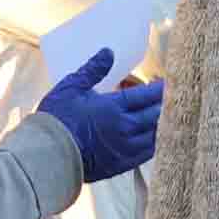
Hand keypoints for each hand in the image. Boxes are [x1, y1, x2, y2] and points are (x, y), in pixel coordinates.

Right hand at [35, 47, 162, 183]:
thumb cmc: (55, 119)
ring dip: (163, 124)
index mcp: (113, 108)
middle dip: (166, 104)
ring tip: (167, 115)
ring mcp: (124, 150)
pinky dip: (156, 143)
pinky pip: (147, 154)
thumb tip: (109, 52)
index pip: (146, 96)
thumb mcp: (71, 87)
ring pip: (156, 135)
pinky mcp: (120, 166)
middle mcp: (124, 129)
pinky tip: (155, 136)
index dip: (160, 89)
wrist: (46, 156)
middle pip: (155, 115)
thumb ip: (93, 70)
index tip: (169, 82)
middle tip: (171, 96)